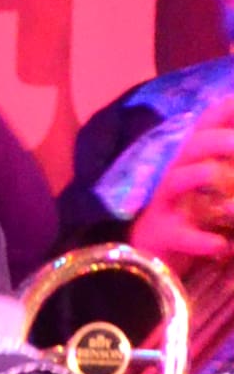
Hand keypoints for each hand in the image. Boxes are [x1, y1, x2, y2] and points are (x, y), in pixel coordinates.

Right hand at [134, 109, 233, 273]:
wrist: (148, 264)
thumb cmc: (188, 219)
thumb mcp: (210, 187)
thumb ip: (227, 167)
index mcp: (193, 159)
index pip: (208, 122)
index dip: (227, 109)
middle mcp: (177, 174)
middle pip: (195, 144)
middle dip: (222, 139)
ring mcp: (165, 204)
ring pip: (179, 179)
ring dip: (204, 175)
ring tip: (227, 180)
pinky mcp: (160, 235)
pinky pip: (180, 235)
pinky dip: (201, 240)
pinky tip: (221, 245)